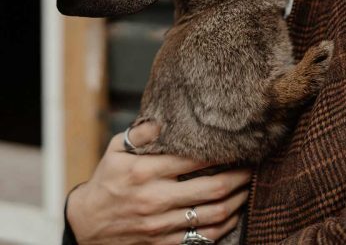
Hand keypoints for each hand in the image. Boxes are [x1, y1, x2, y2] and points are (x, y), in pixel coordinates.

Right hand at [66, 122, 250, 243]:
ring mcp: (161, 224)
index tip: (237, 147)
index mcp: (145, 172)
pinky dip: (224, 226)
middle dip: (240, 177)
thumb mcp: (114, 151)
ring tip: (248, 189)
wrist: (86, 224)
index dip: (221, 153)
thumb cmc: (107, 181)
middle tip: (252, 168)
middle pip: (213, 188)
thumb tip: (162, 119)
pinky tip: (233, 214)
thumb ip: (139, 134)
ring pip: (213, 214)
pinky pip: (202, 237)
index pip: (194, 159)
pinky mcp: (163, 243)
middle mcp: (155, 198)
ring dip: (237, 201)